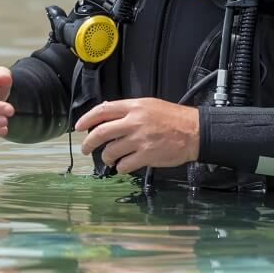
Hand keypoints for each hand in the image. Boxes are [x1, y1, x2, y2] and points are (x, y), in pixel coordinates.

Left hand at [75, 98, 199, 173]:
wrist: (194, 132)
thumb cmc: (173, 118)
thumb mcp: (150, 105)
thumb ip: (129, 110)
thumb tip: (108, 112)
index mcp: (134, 107)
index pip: (103, 110)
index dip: (87, 119)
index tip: (78, 127)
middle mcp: (134, 122)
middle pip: (101, 132)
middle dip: (89, 143)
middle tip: (86, 149)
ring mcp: (140, 139)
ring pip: (111, 151)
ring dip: (107, 157)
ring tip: (110, 159)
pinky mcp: (147, 156)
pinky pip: (124, 165)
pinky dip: (120, 167)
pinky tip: (123, 166)